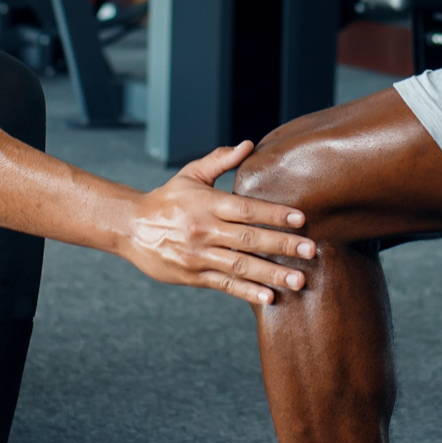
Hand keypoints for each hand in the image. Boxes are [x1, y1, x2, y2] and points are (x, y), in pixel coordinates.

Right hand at [114, 141, 319, 304]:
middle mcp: (204, 230)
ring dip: (272, 273)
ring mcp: (199, 255)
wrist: (130, 227)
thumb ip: (220, 160)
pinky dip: (247, 291)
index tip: (301, 219)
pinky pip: (225, 285)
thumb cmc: (167, 199)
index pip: (247, 209)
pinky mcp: (193, 276)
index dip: (275, 214)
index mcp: (207, 204)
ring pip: (240, 265)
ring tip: (299, 280)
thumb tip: (248, 145)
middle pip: (249, 238)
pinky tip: (270, 297)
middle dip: (283, 246)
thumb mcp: (190, 175)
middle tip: (311, 251)